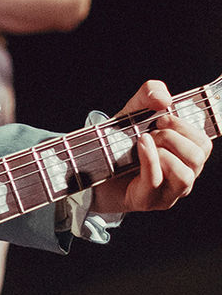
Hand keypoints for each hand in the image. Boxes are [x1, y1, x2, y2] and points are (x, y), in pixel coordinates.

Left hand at [91, 80, 210, 214]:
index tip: (162, 117)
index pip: (205, 143)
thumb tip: (164, 99)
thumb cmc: (119, 143)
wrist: (89, 167)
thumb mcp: (135, 111)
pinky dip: (149, 158)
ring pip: (185, 175)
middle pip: (198, 156)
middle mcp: (183, 175)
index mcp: (186, 156)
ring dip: (164, 151)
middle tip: (151, 131)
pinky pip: (156, 180)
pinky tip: (140, 145)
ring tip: (144, 142)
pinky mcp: (147, 200)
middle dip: (173, 136)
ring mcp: (167, 192)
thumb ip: (150, 93)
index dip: (187, 126)